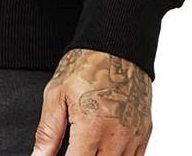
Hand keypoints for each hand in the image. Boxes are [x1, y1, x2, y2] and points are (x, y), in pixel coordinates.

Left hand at [31, 47, 152, 155]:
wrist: (116, 45)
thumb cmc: (86, 66)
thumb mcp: (56, 95)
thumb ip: (48, 132)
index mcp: (91, 129)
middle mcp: (115, 138)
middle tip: (75, 147)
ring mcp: (133, 138)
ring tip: (89, 146)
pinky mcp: (144, 134)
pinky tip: (105, 149)